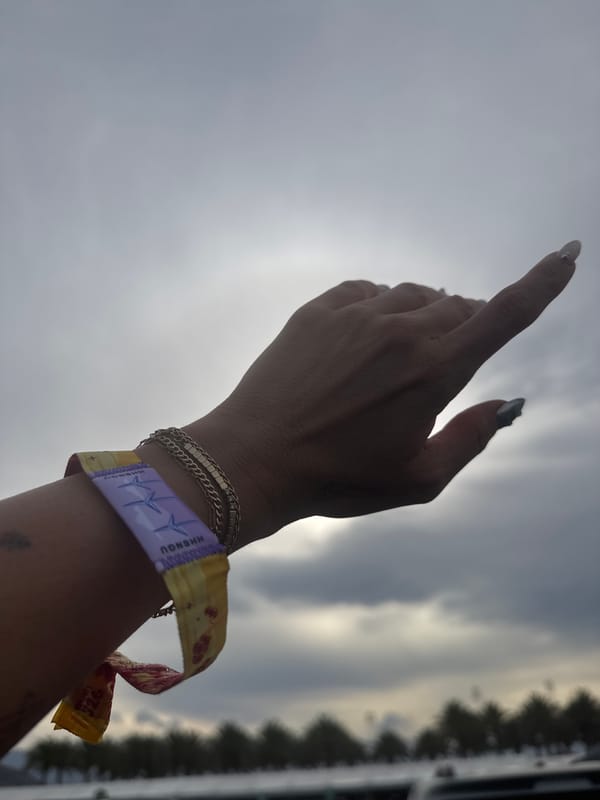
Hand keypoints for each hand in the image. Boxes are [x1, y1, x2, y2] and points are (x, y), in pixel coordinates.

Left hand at [189, 243, 577, 545]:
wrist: (254, 458)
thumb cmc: (338, 478)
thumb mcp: (418, 480)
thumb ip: (470, 438)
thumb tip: (504, 403)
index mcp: (435, 370)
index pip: (505, 314)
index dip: (543, 281)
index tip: (568, 254)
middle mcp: (401, 329)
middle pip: (458, 306)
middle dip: (463, 328)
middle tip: (437, 367)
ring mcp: (356, 314)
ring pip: (414, 295)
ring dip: (421, 318)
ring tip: (395, 361)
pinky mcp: (319, 309)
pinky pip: (367, 291)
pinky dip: (378, 309)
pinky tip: (363, 340)